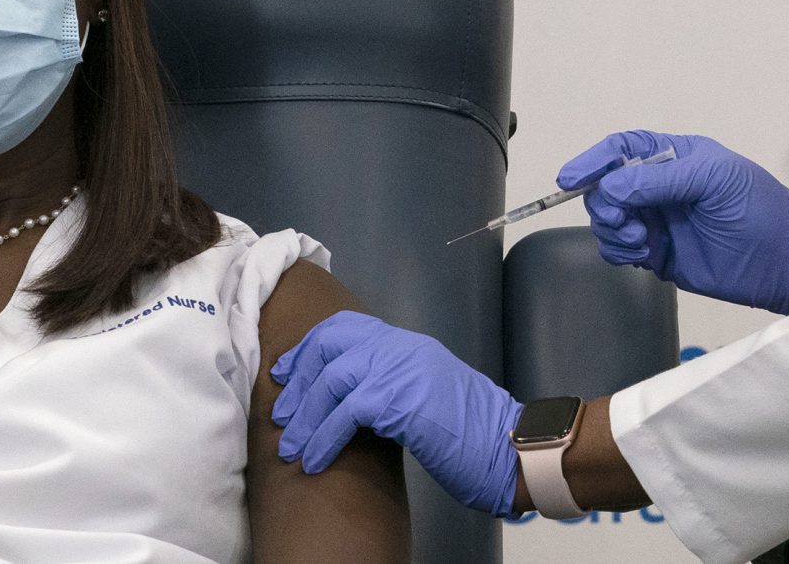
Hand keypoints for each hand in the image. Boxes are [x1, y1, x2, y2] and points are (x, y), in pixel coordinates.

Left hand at [271, 311, 522, 516]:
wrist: (508, 447)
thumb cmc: (472, 433)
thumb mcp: (425, 397)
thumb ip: (391, 387)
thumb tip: (350, 402)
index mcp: (406, 345)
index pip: (344, 327)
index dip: (308, 349)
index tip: (285, 375)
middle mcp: (400, 348)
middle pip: (330, 344)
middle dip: (298, 380)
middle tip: (281, 415)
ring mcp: (401, 369)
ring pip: (332, 380)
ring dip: (305, 418)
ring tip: (291, 448)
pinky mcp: (400, 399)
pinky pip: (345, 412)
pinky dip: (323, 438)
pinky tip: (314, 460)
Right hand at [560, 129, 788, 314]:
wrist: (785, 264)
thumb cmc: (760, 211)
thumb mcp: (714, 181)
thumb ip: (660, 180)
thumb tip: (609, 188)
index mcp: (676, 157)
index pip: (622, 150)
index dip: (593, 161)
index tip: (569, 178)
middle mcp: (661, 187)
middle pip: (606, 186)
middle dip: (604, 202)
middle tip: (624, 221)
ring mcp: (658, 221)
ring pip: (608, 219)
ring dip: (612, 229)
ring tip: (640, 241)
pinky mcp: (658, 253)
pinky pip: (619, 249)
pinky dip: (619, 251)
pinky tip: (642, 255)